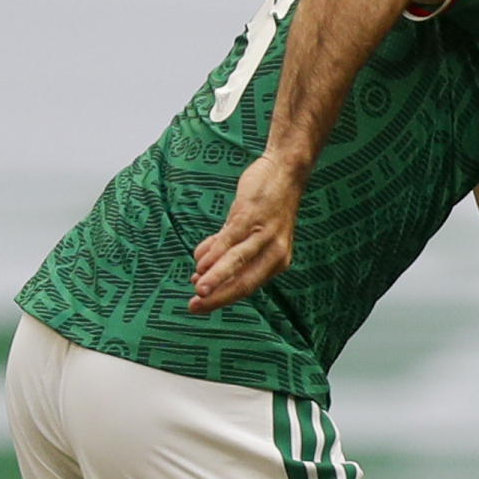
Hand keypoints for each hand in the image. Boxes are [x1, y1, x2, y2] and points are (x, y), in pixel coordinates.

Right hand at [189, 156, 304, 313]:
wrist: (284, 172)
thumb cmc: (265, 205)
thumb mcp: (248, 232)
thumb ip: (225, 250)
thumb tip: (199, 270)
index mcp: (276, 261)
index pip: (247, 286)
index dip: (222, 297)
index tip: (200, 306)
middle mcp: (275, 253)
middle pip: (244, 282)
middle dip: (217, 297)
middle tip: (194, 307)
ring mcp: (264, 234)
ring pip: (237, 262)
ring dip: (216, 278)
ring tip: (198, 290)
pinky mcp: (252, 217)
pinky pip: (231, 239)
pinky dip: (214, 252)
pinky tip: (200, 262)